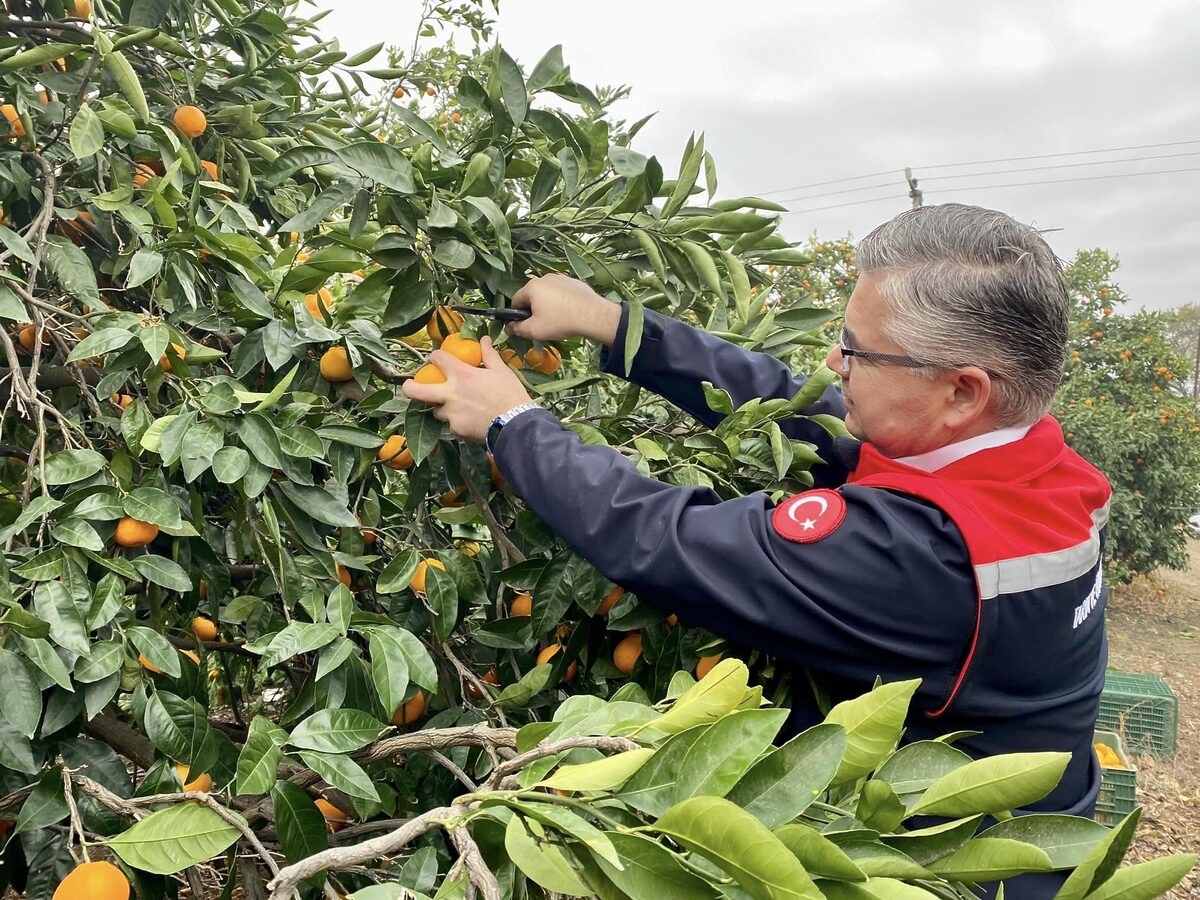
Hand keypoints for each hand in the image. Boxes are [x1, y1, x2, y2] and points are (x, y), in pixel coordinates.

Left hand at [401, 337, 532, 442]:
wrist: (516, 424)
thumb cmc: (511, 395)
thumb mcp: (501, 371)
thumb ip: (489, 354)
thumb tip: (484, 339)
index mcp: (462, 375)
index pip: (438, 359)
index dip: (435, 357)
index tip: (437, 359)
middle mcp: (451, 393)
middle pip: (418, 391)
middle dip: (408, 387)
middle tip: (407, 386)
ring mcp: (451, 414)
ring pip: (436, 410)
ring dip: (442, 407)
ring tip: (455, 408)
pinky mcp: (456, 430)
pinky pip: (451, 425)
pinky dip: (457, 422)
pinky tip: (470, 422)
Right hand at [507, 273, 621, 345]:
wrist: (593, 316)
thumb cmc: (560, 322)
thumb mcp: (535, 330)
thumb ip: (517, 329)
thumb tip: (508, 328)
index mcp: (532, 287)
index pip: (516, 300)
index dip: (517, 315)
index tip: (525, 325)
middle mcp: (545, 277)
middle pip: (532, 295)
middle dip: (534, 309)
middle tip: (544, 324)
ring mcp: (561, 277)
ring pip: (547, 293)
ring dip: (548, 304)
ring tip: (558, 319)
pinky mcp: (574, 281)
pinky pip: (561, 292)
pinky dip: (561, 300)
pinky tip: (569, 312)